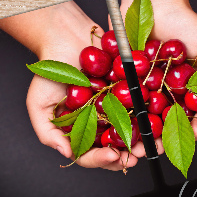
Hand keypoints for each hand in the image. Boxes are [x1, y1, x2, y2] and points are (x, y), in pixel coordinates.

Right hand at [0, 2, 137, 170]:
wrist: (67, 37)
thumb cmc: (50, 70)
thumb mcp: (39, 104)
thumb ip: (48, 133)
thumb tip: (67, 153)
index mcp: (79, 131)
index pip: (90, 154)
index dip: (101, 159)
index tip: (112, 156)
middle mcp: (99, 124)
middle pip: (114, 148)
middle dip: (127, 156)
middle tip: (136, 156)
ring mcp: (115, 110)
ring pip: (131, 133)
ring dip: (142, 142)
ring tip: (150, 145)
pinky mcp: (129, 94)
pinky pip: (142, 108)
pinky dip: (150, 117)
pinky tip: (157, 122)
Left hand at [113, 0, 196, 158]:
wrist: (155, 0)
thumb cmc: (186, 21)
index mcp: (187, 89)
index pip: (190, 116)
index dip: (190, 130)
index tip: (188, 138)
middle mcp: (166, 92)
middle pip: (164, 123)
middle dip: (161, 140)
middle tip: (156, 150)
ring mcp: (145, 88)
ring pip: (142, 118)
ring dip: (139, 135)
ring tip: (134, 147)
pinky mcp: (125, 80)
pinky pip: (122, 102)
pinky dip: (119, 117)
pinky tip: (117, 129)